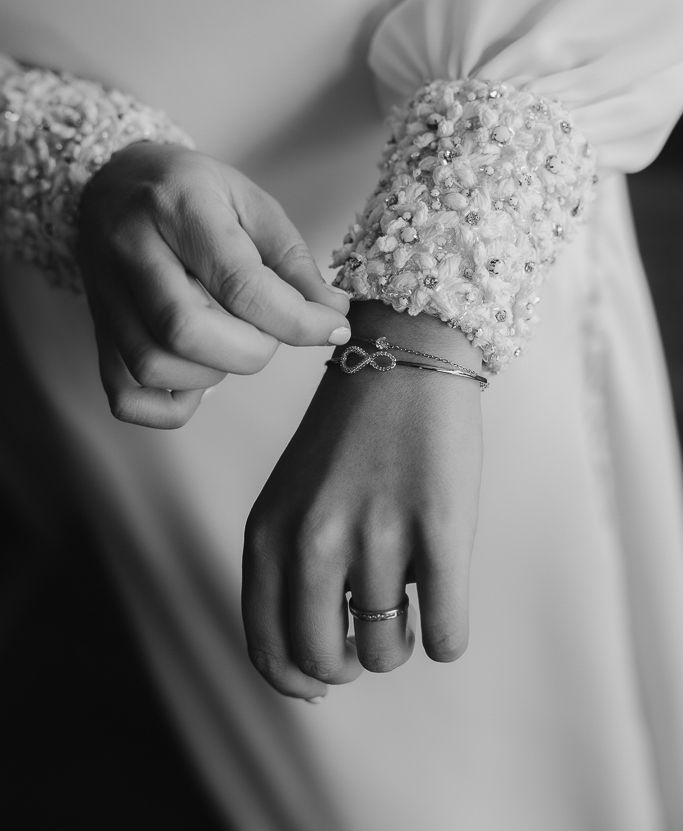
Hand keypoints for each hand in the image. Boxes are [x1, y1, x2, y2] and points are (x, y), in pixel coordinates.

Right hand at [78, 143, 349, 427]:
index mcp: (179, 206)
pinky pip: (126, 395)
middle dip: (251, 350)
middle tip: (271, 332)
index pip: (239, 283)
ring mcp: (105, 292)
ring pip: (153, 366)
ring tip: (233, 342)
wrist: (115, 180)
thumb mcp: (251, 204)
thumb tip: (332, 314)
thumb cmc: (192, 191)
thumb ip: (293, 261)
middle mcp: (131, 248)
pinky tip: (198, 374)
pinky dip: (171, 405)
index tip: (333, 328)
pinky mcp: (97, 329)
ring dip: (213, 373)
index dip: (297, 320)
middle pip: (187, 331)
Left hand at [242, 304, 482, 699]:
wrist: (405, 358)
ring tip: (408, 587)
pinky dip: (447, 634)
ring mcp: (377, 534)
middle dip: (351, 661)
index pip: (268, 650)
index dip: (298, 679)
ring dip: (401, 638)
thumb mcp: (292, 499)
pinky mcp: (439, 528)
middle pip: (324, 662)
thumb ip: (288, 575)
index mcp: (269, 533)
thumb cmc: (350, 437)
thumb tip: (314, 677)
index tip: (325, 675)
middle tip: (371, 626)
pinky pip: (445, 635)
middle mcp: (314, 539)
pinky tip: (444, 597)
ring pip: (386, 652)